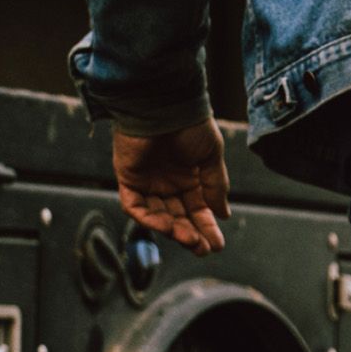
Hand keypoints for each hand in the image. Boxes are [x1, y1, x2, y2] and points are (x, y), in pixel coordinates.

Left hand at [112, 120, 231, 254]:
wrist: (163, 103)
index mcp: (188, 176)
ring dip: (174, 231)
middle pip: (178, 217)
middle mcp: (167, 182)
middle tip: (204, 249)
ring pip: (158, 215)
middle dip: (191, 235)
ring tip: (191, 241)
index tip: (217, 244)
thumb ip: (215, 186)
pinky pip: (135, 206)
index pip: (197, 209)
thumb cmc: (190, 124)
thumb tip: (223, 214)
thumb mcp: (212, 156)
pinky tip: (168, 227)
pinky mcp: (127, 177)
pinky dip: (149, 219)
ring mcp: (146, 181)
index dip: (206, 227)